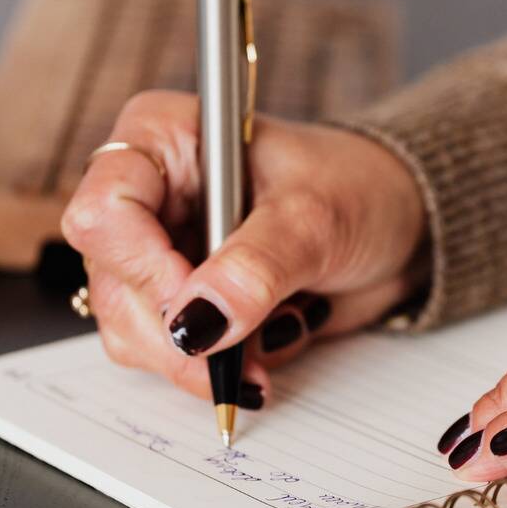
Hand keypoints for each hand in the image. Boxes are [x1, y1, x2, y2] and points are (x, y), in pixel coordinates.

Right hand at [61, 90, 427, 402]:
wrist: (401, 226)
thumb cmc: (360, 189)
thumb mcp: (315, 219)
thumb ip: (255, 269)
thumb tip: (197, 324)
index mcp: (164, 140)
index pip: (105, 210)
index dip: (144, 269)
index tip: (201, 310)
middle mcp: (150, 197)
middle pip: (114, 284)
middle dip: (178, 335)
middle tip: (236, 357)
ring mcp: (163, 254)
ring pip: (133, 331)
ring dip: (201, 359)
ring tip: (272, 340)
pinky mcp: (187, 303)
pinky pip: (172, 356)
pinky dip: (222, 366)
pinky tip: (271, 341)